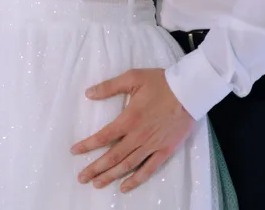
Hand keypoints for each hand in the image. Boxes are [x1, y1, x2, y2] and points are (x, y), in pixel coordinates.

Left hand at [70, 69, 194, 192]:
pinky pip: (149, 169)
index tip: (74, 151)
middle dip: (95, 168)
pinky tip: (125, 186)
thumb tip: (89, 93)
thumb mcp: (133, 77)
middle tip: (81, 177)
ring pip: (128, 165)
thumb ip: (110, 86)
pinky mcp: (165, 150)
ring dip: (111, 176)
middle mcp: (138, 136)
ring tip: (97, 183)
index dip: (87, 145)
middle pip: (113, 156)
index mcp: (129, 118)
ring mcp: (152, 145)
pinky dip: (136, 180)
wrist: (190, 91)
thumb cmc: (161, 83)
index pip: (104, 136)